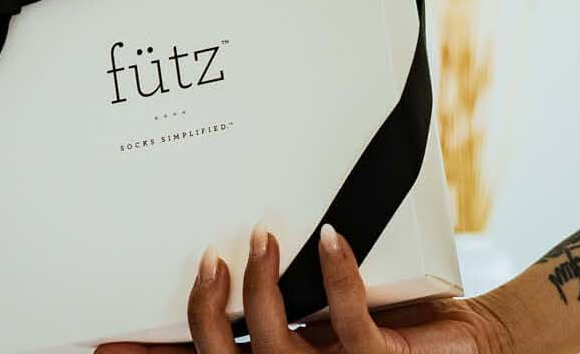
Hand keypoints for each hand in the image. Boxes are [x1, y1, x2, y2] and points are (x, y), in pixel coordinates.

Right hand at [94, 226, 513, 353]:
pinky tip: (331, 240)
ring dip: (261, 291)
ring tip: (264, 236)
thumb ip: (281, 288)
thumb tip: (234, 237)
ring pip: (274, 351)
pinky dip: (337, 275)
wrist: (472, 345)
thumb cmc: (395, 323)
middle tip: (209, 259)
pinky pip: (350, 322)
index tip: (107, 343)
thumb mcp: (325, 307)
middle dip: (202, 316)